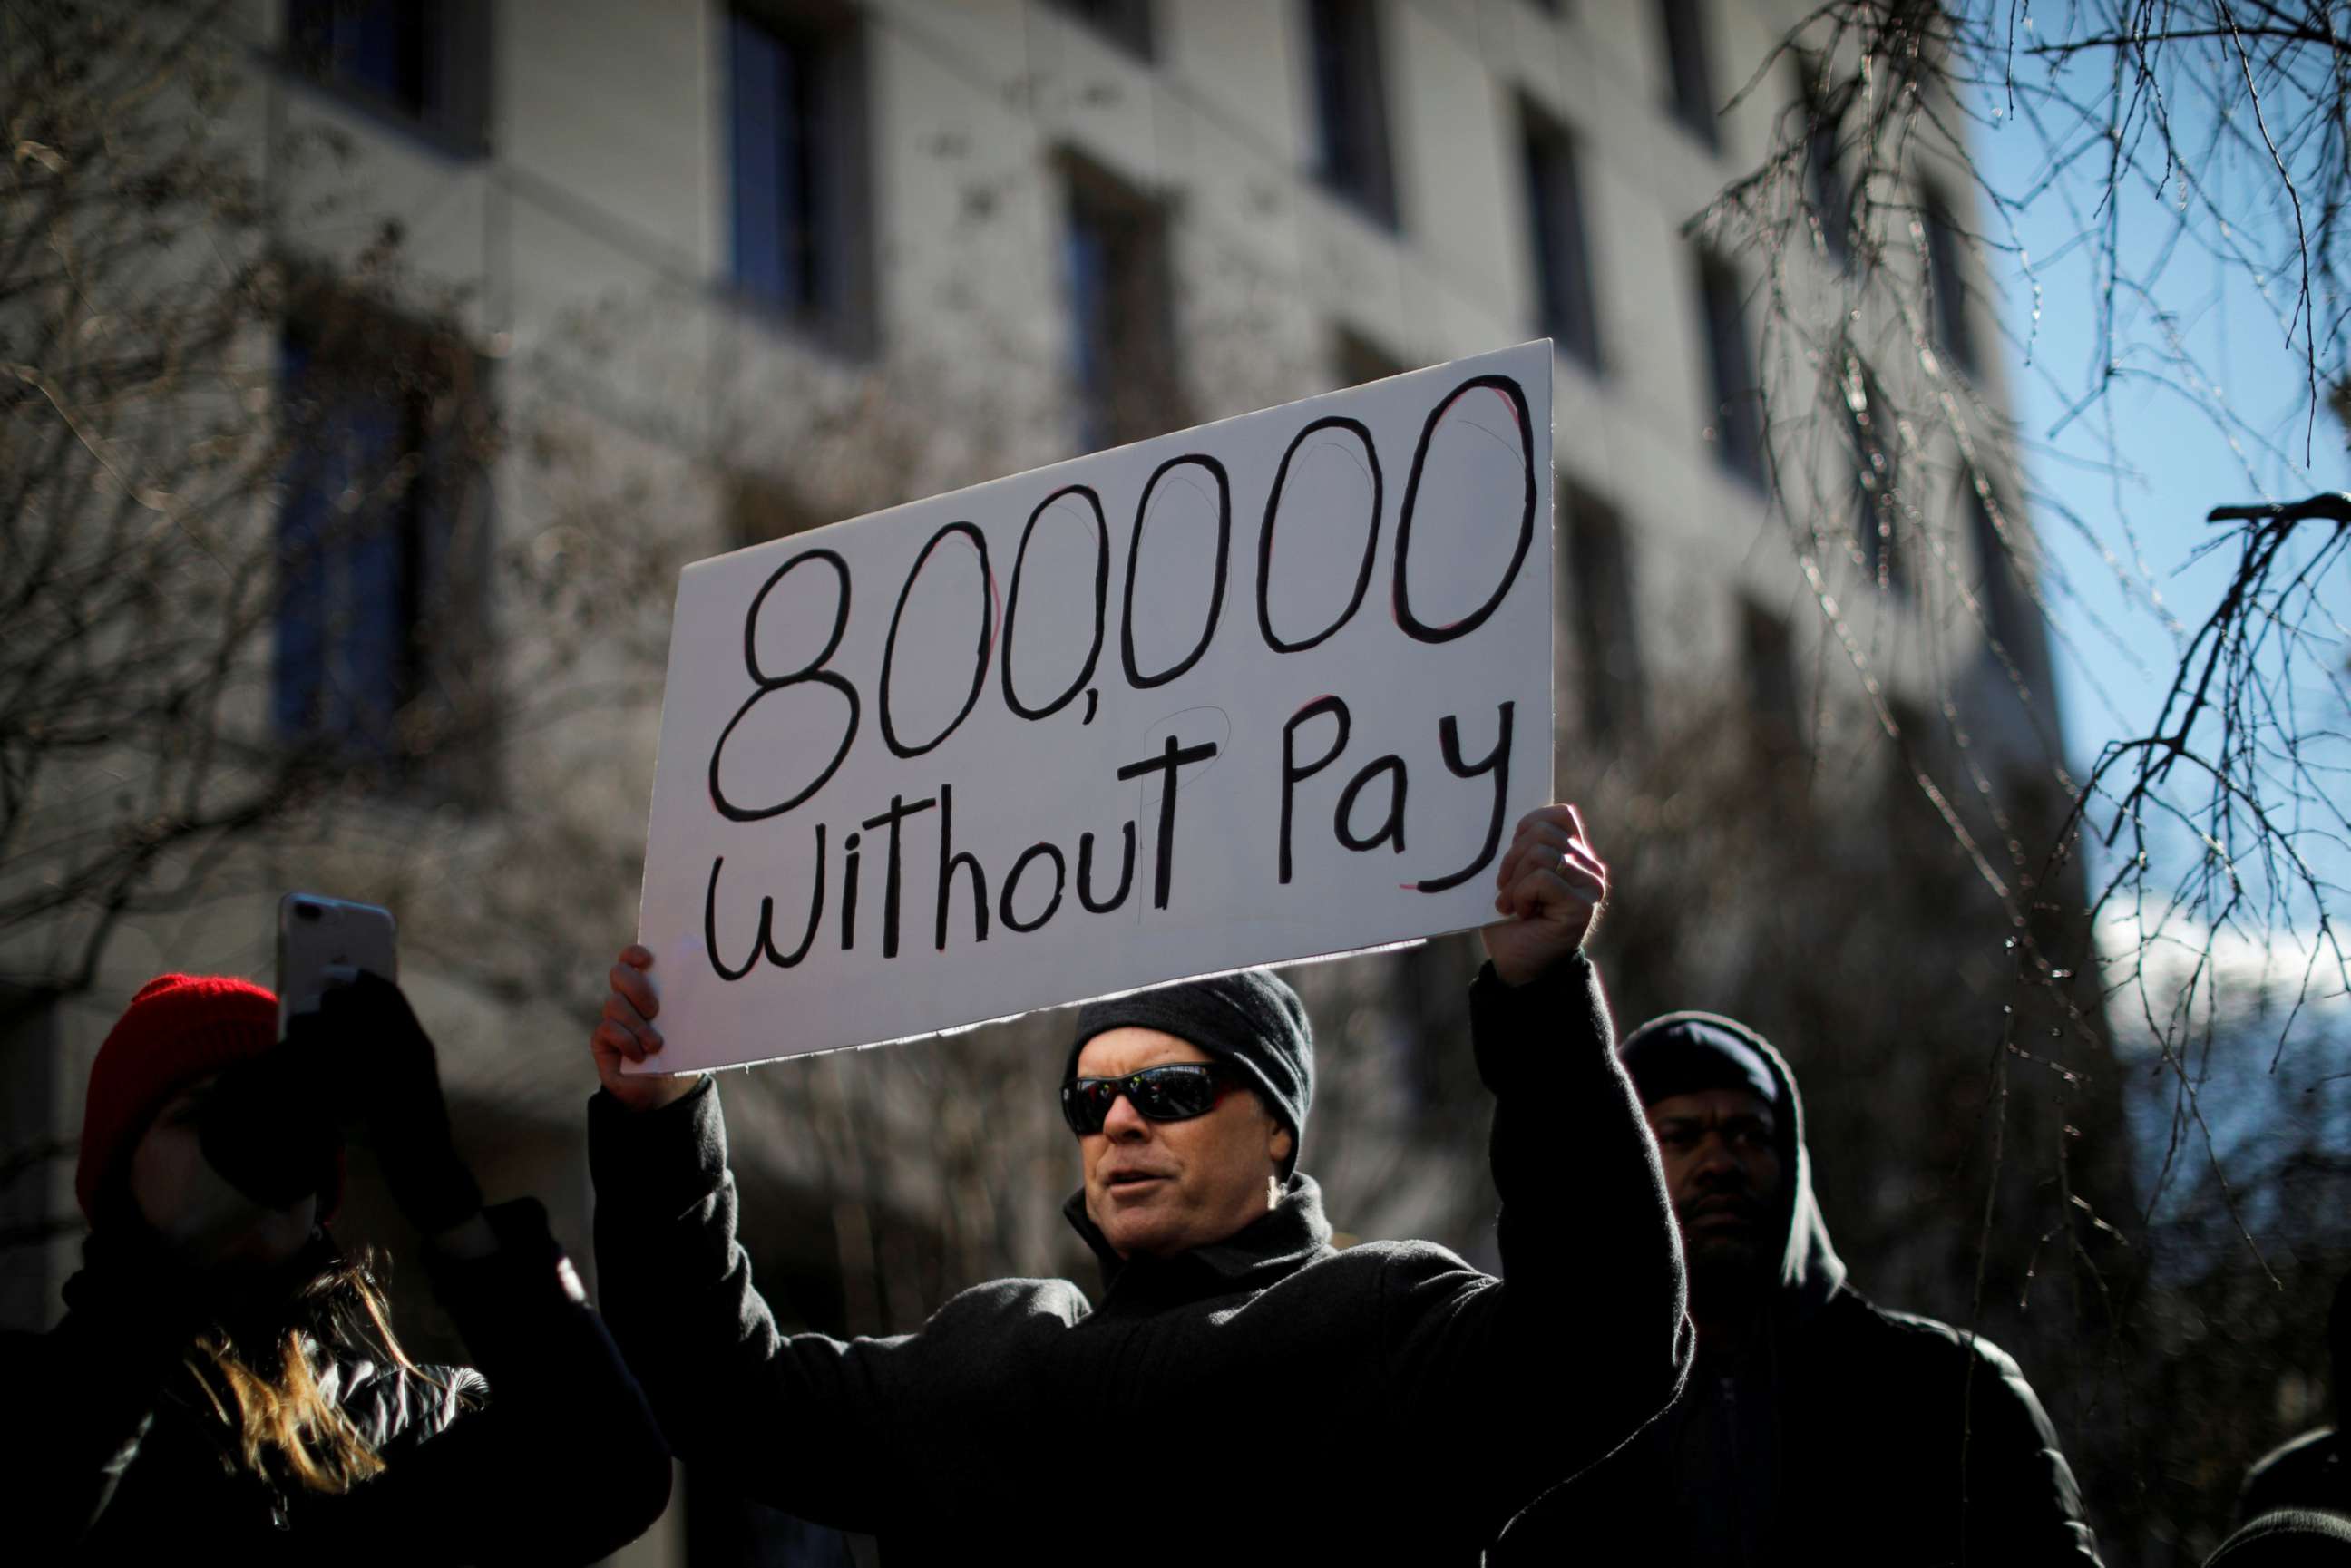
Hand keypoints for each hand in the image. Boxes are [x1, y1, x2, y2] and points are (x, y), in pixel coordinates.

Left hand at [293, 973, 482, 1233]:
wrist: (429, 1173)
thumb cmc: (406, 1131)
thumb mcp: (394, 1086)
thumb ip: (376, 1059)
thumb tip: (330, 1030)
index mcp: (418, 1047)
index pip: (392, 999)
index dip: (362, 980)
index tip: (334, 972)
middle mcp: (415, 1055)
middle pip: (373, 1010)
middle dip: (340, 998)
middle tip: (311, 993)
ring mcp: (404, 1077)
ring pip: (358, 1035)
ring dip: (326, 1024)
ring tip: (299, 1020)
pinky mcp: (388, 1101)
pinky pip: (349, 1071)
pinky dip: (322, 1060)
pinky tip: (298, 1058)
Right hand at [592, 946, 701, 1112]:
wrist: (665, 1090)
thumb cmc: (681, 1052)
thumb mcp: (689, 1029)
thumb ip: (687, 1009)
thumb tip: (702, 988)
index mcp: (649, 988)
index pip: (632, 959)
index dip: (634, 954)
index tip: (648, 959)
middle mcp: (627, 998)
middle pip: (618, 974)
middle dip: (636, 987)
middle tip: (655, 1010)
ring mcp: (613, 1018)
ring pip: (614, 1004)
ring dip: (637, 1024)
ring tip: (655, 1045)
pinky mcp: (602, 1039)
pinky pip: (608, 1028)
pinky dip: (627, 1041)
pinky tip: (640, 1056)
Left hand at [1480, 804, 1608, 986]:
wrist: (1516, 965)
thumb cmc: (1512, 920)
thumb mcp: (1515, 873)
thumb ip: (1526, 847)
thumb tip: (1519, 824)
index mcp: (1578, 855)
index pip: (1560, 815)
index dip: (1528, 828)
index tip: (1513, 860)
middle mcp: (1591, 868)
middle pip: (1543, 833)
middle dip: (1512, 860)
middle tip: (1506, 890)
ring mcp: (1591, 887)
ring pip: (1541, 854)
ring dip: (1514, 882)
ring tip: (1513, 904)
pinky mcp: (1583, 907)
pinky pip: (1542, 878)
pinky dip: (1521, 895)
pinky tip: (1523, 913)